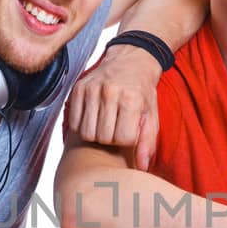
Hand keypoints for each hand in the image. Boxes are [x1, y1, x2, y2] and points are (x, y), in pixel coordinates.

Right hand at [65, 45, 160, 169]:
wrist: (131, 61)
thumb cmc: (142, 92)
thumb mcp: (152, 115)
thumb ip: (148, 141)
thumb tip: (142, 167)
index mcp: (131, 99)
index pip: (123, 138)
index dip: (127, 141)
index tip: (129, 132)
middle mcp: (110, 92)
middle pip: (103, 137)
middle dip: (111, 140)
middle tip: (116, 130)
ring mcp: (92, 89)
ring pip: (86, 132)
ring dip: (96, 134)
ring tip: (105, 125)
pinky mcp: (78, 88)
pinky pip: (74, 122)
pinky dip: (82, 126)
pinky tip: (93, 120)